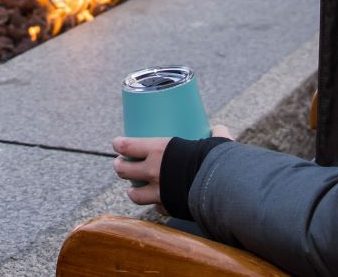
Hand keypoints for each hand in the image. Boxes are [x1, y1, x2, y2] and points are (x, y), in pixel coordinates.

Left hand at [111, 126, 232, 210]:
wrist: (220, 189)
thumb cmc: (214, 161)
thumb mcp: (214, 143)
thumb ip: (215, 136)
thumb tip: (220, 130)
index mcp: (159, 150)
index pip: (128, 146)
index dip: (119, 144)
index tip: (117, 143)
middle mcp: (154, 171)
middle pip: (124, 170)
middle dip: (119, 167)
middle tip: (120, 165)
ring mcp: (158, 192)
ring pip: (135, 195)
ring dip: (132, 192)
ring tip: (133, 190)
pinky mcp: (168, 208)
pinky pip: (157, 207)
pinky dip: (157, 205)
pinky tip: (159, 203)